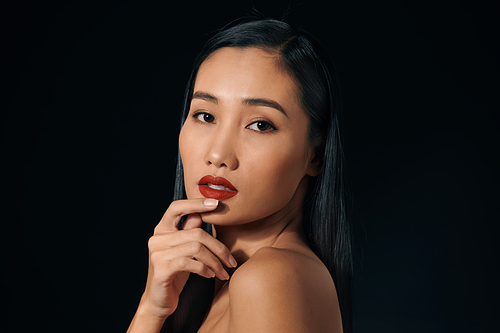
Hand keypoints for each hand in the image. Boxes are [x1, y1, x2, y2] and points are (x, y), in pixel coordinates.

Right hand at [138, 198, 236, 320]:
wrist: (159, 301)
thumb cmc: (176, 273)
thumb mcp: (185, 250)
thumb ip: (190, 231)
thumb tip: (202, 213)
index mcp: (162, 229)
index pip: (176, 207)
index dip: (195, 203)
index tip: (216, 203)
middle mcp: (157, 238)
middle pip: (197, 233)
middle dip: (219, 248)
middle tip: (231, 261)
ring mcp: (157, 253)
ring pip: (196, 248)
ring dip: (215, 261)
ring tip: (223, 272)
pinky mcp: (161, 269)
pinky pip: (190, 263)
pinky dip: (205, 269)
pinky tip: (210, 275)